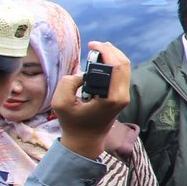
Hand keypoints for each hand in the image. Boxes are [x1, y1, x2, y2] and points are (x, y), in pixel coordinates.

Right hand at [52, 41, 130, 159]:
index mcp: (112, 98)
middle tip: (95, 44)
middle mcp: (122, 96)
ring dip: (113, 56)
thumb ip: (68, 83)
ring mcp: (124, 97)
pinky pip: (122, 75)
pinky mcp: (122, 97)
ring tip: (99, 49)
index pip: (116, 66)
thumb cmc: (73, 123)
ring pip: (125, 68)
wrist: (86, 141)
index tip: (91, 45)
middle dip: (110, 50)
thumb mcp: (61, 103)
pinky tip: (103, 60)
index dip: (106, 51)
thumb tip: (82, 73)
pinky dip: (114, 64)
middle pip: (124, 64)